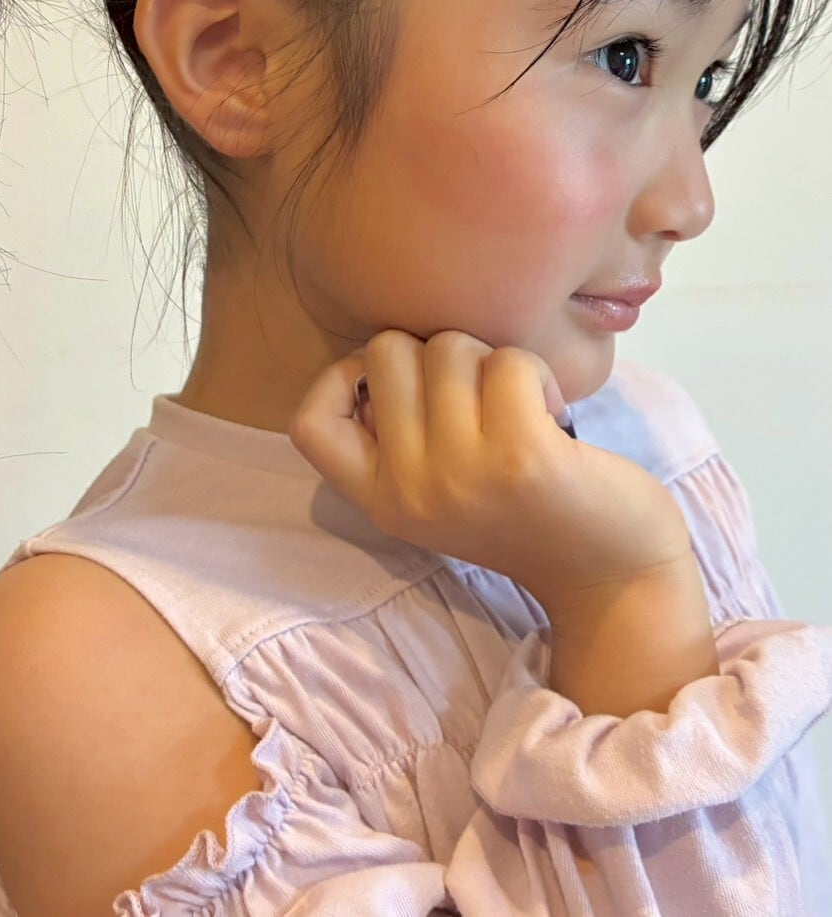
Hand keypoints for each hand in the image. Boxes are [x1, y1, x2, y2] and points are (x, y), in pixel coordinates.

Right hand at [287, 329, 692, 614]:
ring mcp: (462, 473)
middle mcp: (410, 490)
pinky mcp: (521, 454)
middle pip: (387, 351)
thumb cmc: (528, 513)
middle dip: (437, 353)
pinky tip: (551, 414)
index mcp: (382, 501)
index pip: (309, 424)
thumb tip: (383, 351)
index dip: (341, 377)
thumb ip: (400, 435)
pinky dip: (536, 373)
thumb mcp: (439, 491)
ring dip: (491, 360)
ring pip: (448, 346)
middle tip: (476, 399)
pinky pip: (508, 361)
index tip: (395, 387)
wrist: (614, 576)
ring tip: (518, 407)